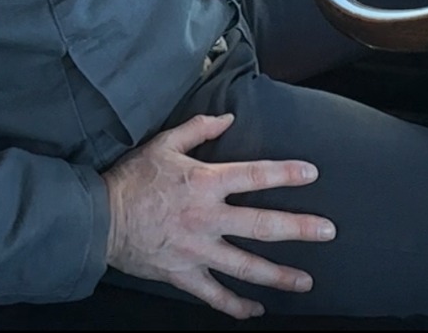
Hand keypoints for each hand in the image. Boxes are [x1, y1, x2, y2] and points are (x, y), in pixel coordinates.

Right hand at [102, 112, 334, 318]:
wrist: (99, 217)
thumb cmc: (133, 177)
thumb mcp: (164, 143)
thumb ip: (198, 128)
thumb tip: (228, 118)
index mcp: (204, 182)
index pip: (254, 175)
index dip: (285, 174)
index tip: (312, 174)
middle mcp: (207, 217)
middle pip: (262, 225)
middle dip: (299, 228)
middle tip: (328, 231)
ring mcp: (197, 250)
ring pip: (247, 267)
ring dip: (279, 276)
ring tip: (306, 282)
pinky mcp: (184, 275)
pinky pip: (216, 296)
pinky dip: (237, 306)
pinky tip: (257, 311)